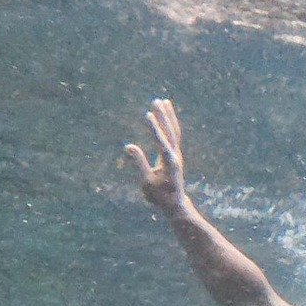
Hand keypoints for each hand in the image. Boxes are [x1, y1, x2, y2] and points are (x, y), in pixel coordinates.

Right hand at [123, 98, 188, 213]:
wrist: (175, 204)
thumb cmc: (159, 196)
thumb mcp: (146, 182)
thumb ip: (139, 163)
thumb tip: (128, 146)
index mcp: (170, 163)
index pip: (162, 142)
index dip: (155, 128)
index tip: (148, 115)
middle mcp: (176, 156)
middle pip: (171, 132)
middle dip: (163, 116)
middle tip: (156, 101)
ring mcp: (177, 155)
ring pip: (174, 132)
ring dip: (168, 116)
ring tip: (163, 101)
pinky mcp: (175, 155)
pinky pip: (173, 135)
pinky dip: (169, 124)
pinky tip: (166, 115)